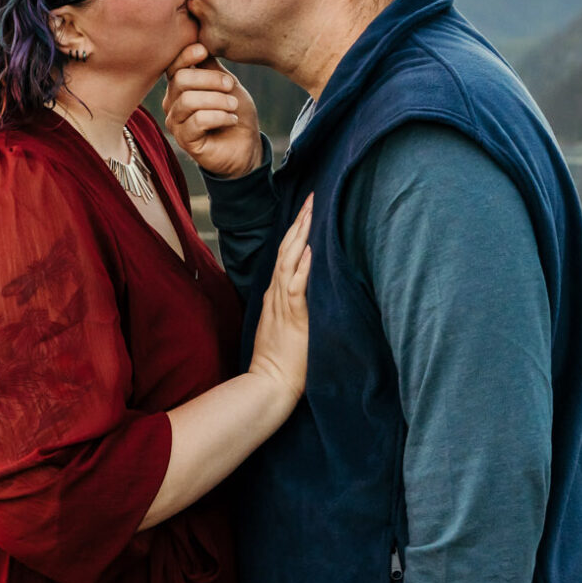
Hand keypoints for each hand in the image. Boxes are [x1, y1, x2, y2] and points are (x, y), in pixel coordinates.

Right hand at [164, 43, 262, 178]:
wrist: (246, 145)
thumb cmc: (234, 111)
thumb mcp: (226, 83)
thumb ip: (211, 65)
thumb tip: (200, 39)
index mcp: (180, 86)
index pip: (173, 65)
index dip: (186, 55)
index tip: (204, 51)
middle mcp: (173, 103)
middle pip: (181, 81)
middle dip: (210, 80)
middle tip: (231, 86)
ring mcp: (176, 123)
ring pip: (189, 101)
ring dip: (217, 100)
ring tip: (233, 105)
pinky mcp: (185, 141)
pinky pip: (198, 121)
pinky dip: (219, 116)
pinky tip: (231, 119)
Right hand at [247, 196, 312, 400]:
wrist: (269, 384)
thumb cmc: (280, 362)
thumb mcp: (283, 327)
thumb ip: (291, 308)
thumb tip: (304, 292)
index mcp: (275, 296)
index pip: (285, 255)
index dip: (296, 232)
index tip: (307, 210)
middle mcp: (276, 294)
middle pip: (287, 249)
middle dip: (300, 222)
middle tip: (312, 198)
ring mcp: (282, 304)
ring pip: (290, 260)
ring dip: (302, 235)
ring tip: (312, 211)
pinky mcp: (291, 316)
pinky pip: (296, 286)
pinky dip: (303, 266)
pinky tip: (311, 249)